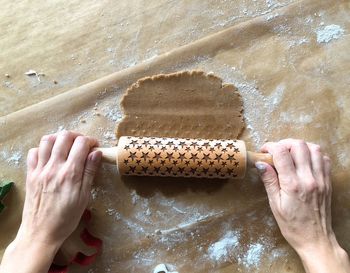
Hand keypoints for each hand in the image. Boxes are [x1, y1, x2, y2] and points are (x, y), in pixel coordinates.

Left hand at [20, 131, 101, 245]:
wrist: (41, 233)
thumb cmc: (66, 218)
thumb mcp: (84, 197)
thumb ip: (89, 172)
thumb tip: (96, 153)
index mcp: (70, 173)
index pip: (81, 144)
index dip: (91, 141)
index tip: (95, 147)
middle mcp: (53, 168)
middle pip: (64, 137)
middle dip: (76, 136)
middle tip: (83, 144)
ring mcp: (39, 170)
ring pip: (47, 140)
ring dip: (59, 138)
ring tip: (67, 145)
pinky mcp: (30, 175)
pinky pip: (33, 153)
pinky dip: (42, 149)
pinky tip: (50, 155)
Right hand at [256, 139, 349, 272]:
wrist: (316, 240)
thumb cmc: (292, 225)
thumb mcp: (275, 205)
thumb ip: (269, 181)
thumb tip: (261, 163)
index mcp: (292, 185)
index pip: (282, 153)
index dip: (270, 147)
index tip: (264, 151)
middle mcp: (309, 178)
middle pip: (299, 145)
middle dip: (284, 143)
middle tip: (276, 151)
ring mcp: (321, 179)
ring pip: (314, 148)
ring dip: (300, 146)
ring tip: (290, 153)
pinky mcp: (328, 182)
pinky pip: (324, 158)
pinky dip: (313, 153)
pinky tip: (304, 160)